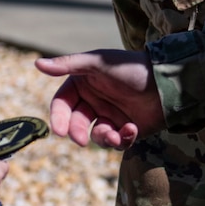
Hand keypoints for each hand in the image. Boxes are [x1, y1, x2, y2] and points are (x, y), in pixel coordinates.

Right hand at [34, 49, 161, 147]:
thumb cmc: (131, 68)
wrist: (167, 81)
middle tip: (81, 140)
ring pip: (96, 136)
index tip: (59, 131)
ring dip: (103, 137)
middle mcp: (94, 101)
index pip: (62, 104)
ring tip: (115, 133)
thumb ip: (69, 65)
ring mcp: (110, 116)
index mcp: (83, 84)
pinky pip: (117, 142)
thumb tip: (37, 64)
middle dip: (77, 133)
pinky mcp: (126, 130)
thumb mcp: (98, 63)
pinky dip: (123, 139)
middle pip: (75, 124)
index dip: (58, 118)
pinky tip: (132, 129)